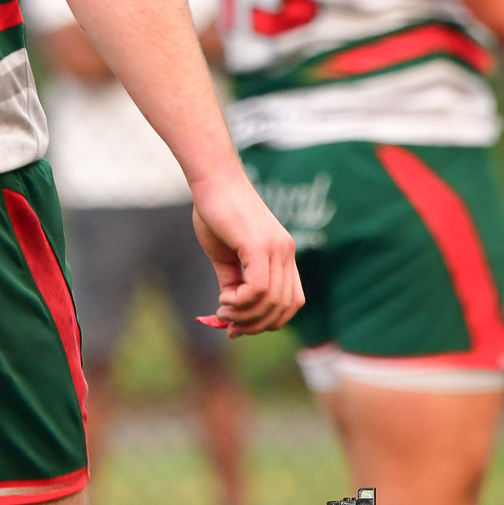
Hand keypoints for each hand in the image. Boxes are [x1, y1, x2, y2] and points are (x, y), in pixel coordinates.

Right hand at [191, 166, 303, 336]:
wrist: (211, 178)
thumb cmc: (215, 211)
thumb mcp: (226, 256)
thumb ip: (233, 283)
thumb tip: (230, 314)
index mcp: (283, 254)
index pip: (291, 302)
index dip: (268, 321)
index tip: (239, 327)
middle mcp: (286, 252)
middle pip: (283, 308)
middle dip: (255, 325)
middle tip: (228, 325)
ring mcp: (276, 248)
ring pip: (271, 302)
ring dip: (244, 316)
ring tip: (222, 311)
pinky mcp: (259, 245)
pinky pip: (258, 289)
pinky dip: (241, 302)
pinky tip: (224, 298)